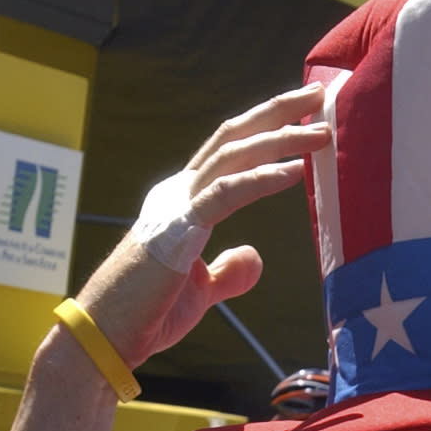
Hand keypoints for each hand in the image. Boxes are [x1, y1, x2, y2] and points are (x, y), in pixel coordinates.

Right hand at [76, 85, 330, 368]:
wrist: (110, 334)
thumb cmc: (148, 314)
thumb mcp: (200, 289)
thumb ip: (227, 271)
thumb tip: (255, 256)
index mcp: (183, 201)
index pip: (229, 153)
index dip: (265, 130)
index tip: (303, 115)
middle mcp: (179, 192)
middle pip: (234, 137)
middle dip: (278, 113)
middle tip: (318, 96)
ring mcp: (177, 206)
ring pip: (234, 155)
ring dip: (280, 140)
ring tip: (321, 131)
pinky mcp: (179, 229)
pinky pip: (227, 194)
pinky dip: (261, 179)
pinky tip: (294, 171)